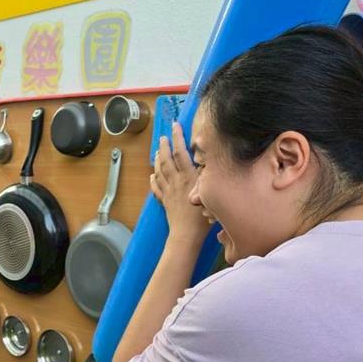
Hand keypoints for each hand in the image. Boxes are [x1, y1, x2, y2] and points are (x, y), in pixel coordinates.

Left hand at [151, 122, 209, 244]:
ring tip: (158, 151)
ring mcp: (168, 192)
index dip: (177, 138)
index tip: (175, 126)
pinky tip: (152, 175)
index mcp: (189, 178)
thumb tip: (206, 161)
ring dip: (158, 159)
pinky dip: (153, 180)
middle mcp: (176, 182)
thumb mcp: (210, 192)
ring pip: (160, 171)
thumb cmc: (202, 218)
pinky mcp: (165, 201)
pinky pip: (156, 188)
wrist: (186, 235)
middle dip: (164, 146)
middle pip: (167, 160)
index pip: (181, 153)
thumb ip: (207, 176)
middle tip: (163, 136)